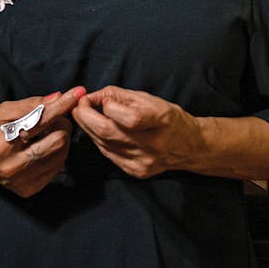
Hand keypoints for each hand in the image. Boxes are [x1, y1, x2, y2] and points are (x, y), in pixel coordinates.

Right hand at [0, 87, 83, 196]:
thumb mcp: (3, 111)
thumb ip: (31, 104)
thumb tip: (58, 97)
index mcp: (3, 143)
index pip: (41, 121)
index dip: (62, 105)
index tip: (78, 93)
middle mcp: (12, 165)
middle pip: (58, 140)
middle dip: (63, 124)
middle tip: (56, 118)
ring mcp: (21, 180)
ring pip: (62, 154)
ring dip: (62, 138)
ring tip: (49, 133)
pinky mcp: (29, 189)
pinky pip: (57, 168)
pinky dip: (57, 154)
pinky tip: (46, 147)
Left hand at [73, 86, 202, 178]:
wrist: (190, 147)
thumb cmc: (170, 118)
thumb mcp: (151, 99)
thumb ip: (121, 96)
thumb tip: (94, 96)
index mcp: (162, 121)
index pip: (130, 117)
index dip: (110, 106)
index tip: (102, 98)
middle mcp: (153, 144)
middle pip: (110, 132)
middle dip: (87, 117)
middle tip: (79, 105)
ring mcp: (144, 161)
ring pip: (104, 144)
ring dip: (88, 128)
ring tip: (82, 114)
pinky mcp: (136, 171)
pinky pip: (108, 154)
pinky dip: (98, 140)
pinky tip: (96, 130)